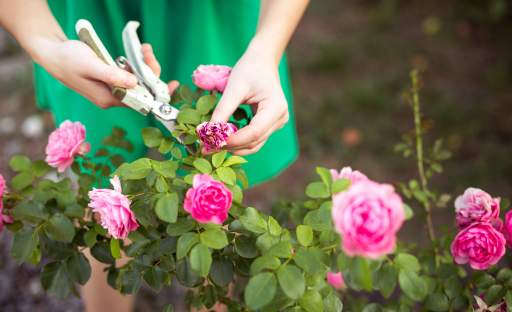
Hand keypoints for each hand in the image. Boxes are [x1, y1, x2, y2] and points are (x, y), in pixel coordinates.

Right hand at [34, 38, 177, 108]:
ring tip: (144, 48)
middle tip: (148, 51)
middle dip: (150, 71)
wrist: (53, 54)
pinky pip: (131, 74)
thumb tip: (135, 84)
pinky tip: (137, 52)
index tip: (172, 85)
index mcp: (108, 99)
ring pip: (138, 81)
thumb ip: (113, 76)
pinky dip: (136, 64)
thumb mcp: (91, 66)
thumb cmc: (69, 60)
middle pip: (142, 90)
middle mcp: (112, 97)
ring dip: (144, 65)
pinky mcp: (112, 79)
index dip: (157, 93)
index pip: (140, 101)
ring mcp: (112, 88)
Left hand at [211, 49, 288, 155]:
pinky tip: (222, 139)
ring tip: (212, 146)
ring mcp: (277, 123)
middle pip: (254, 141)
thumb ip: (223, 110)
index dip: (233, 140)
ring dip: (233, 147)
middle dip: (231, 146)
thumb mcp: (234, 88)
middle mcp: (280, 119)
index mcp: (276, 108)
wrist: (261, 62)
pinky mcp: (270, 125)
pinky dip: (238, 141)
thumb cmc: (249, 70)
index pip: (254, 132)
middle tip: (206, 148)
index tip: (211, 142)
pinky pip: (254, 139)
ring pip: (254, 144)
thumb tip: (209, 132)